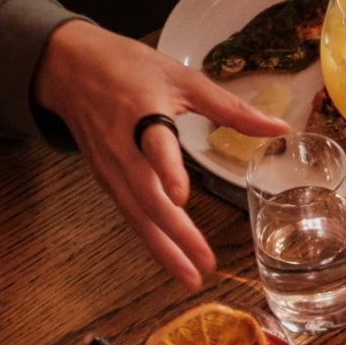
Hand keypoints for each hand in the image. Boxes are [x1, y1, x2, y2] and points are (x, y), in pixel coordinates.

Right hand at [31, 20, 288, 286]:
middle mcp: (122, 147)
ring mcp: (111, 168)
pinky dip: (150, 240)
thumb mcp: (181, 77)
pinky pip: (130, 214)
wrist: (66, 66)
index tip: (181, 198)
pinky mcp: (106, 179)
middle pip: (146, 196)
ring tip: (190, 278)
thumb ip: (230, 107)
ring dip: (163, 249)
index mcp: (142, 114)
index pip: (155, 146)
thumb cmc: (128, 67)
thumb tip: (279, 128)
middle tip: (204, 264)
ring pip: (136, 214)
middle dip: (175, 234)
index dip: (167, 170)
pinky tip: (172, 261)